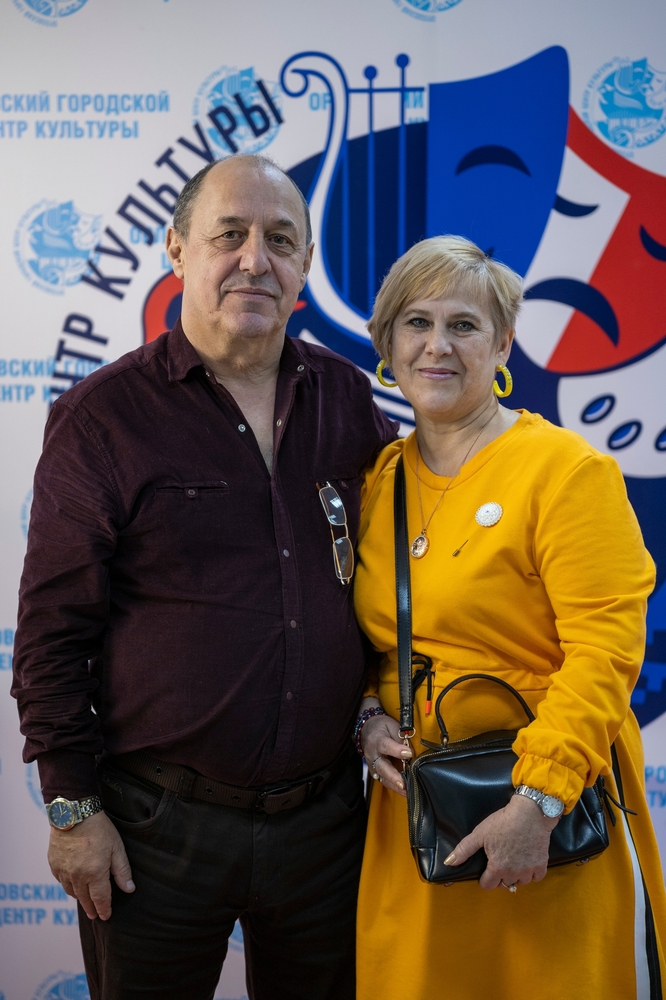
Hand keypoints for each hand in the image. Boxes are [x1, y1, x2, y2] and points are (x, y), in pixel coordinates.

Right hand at [48, 810, 134, 919]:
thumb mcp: (116, 847)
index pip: (100, 899)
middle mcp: (77, 877)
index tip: (106, 916)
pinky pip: (61, 882)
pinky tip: (73, 885)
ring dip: (80, 898)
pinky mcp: (54, 864)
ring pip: (72, 892)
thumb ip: (122, 870)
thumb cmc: (98, 828)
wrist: (73, 813)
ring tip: (85, 901)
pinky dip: (68, 886)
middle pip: (85, 899)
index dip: (104, 909)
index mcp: (95, 874)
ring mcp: (63, 871)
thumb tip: (129, 889)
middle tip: (95, 915)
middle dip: (92, 908)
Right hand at [360, 705, 412, 796]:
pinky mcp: (375, 772)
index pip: (386, 745)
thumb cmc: (382, 727)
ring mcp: (373, 765)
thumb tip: (411, 750)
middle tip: (404, 784)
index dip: (397, 750)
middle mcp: (373, 754)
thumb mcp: (392, 725)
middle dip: (393, 777)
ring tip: (407, 792)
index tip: (409, 753)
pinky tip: (405, 792)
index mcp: (377, 739)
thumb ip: (401, 737)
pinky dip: (394, 787)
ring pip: (383, 777)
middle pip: (382, 767)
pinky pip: (384, 781)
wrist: (367, 730)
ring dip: (395, 786)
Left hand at [444, 793, 559, 889]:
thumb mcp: (480, 833)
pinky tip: (526, 862)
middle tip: (499, 862)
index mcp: (497, 868)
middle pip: (504, 885)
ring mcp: (528, 870)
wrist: (530, 813)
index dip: (484, 879)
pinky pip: (536, 878)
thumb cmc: (503, 821)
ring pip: (520, 882)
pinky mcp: (542, 865)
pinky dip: (531, 873)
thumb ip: (464, 849)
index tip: (485, 871)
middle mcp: (513, 873)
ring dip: (516, 876)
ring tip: (512, 862)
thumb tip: (449, 863)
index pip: (487, 885)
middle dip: (500, 877)